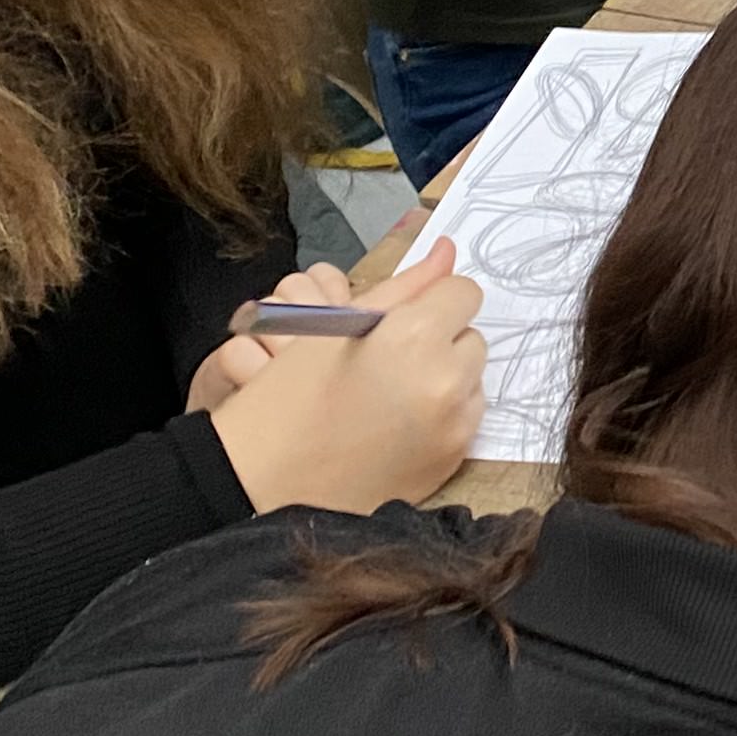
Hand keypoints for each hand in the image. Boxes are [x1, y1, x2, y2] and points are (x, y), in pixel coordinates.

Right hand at [204, 240, 488, 514]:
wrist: (264, 486)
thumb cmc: (288, 398)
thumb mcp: (336, 327)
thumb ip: (404, 285)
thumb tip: (447, 249)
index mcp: (415, 337)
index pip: (463, 292)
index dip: (432, 300)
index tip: (405, 317)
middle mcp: (446, 380)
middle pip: (471, 336)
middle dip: (440, 341)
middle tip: (389, 360)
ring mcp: (453, 425)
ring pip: (472, 379)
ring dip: (445, 378)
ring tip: (390, 394)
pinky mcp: (453, 459)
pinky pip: (466, 419)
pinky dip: (442, 415)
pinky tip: (395, 425)